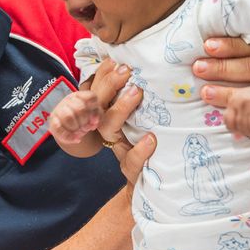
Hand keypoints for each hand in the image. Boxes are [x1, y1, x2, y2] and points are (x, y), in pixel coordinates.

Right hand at [49, 90, 101, 145]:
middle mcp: (68, 100)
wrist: (70, 128)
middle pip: (79, 109)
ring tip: (81, 133)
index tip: (95, 121)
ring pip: (68, 117)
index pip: (90, 97)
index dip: (95, 110)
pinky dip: (69, 136)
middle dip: (85, 122)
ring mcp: (59, 110)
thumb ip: (98, 115)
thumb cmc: (85, 118)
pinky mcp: (52, 122)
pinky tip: (77, 140)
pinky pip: (58, 128)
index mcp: (80, 96)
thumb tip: (94, 122)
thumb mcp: (94, 115)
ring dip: (77, 128)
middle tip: (87, 128)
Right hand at [86, 60, 156, 188]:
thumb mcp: (147, 122)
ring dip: (120, 109)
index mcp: (111, 118)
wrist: (151, 190)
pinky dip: (140, 151)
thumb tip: (149, 70)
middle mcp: (111, 132)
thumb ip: (143, 101)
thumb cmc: (152, 149)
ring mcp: (120, 150)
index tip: (114, 59)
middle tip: (125, 70)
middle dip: (108, 85)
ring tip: (137, 93)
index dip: (103, 76)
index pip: (99, 92)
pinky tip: (151, 139)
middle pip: (98, 106)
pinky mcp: (132, 172)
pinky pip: (131, 162)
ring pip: (107, 128)